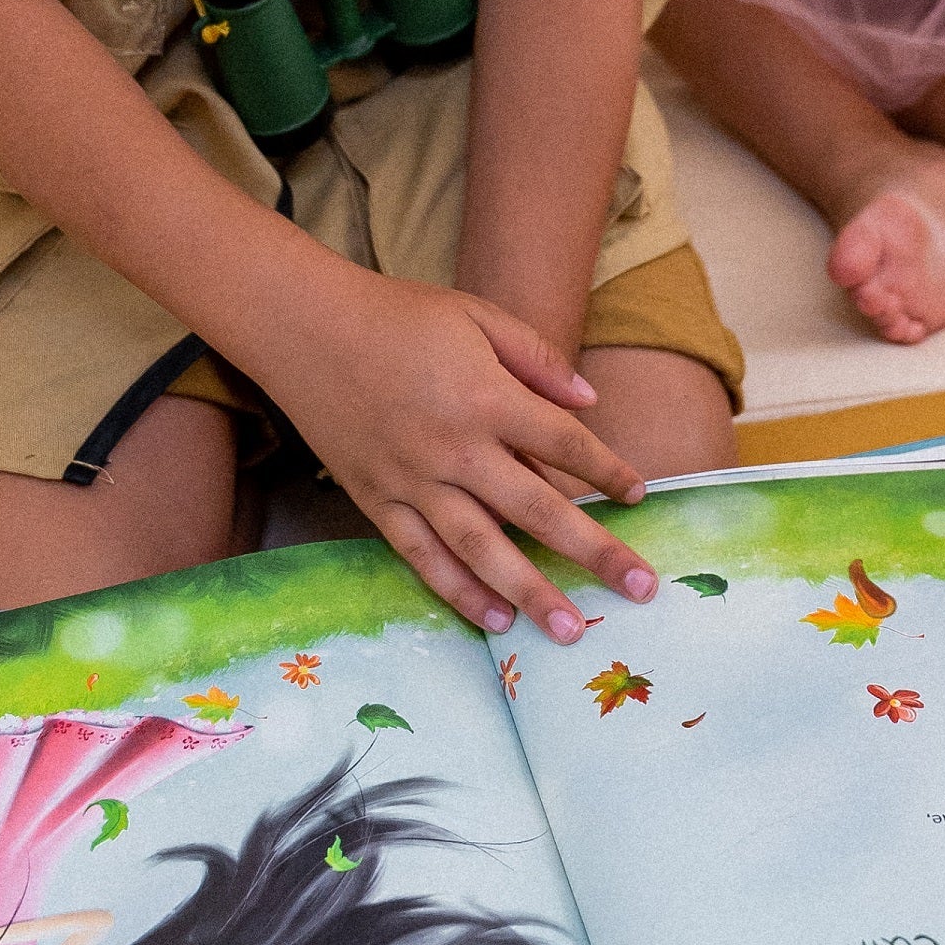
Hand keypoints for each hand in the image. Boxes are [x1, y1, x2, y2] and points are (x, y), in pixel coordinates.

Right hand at [275, 273, 659, 643]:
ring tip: (568, 629)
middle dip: (594, 551)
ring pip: (481, 549)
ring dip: (529, 591)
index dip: (608, 470)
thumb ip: (537, 357)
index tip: (639, 494)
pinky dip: (458, 591)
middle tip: (640, 589)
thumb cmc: (398, 314)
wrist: (305, 327)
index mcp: (486, 397)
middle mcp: (455, 448)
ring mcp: (413, 481)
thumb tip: (591, 400)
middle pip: (537, 511)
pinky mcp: (376, 500)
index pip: (565, 444)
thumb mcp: (477, 314)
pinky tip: (494, 620)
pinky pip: (422, 556)